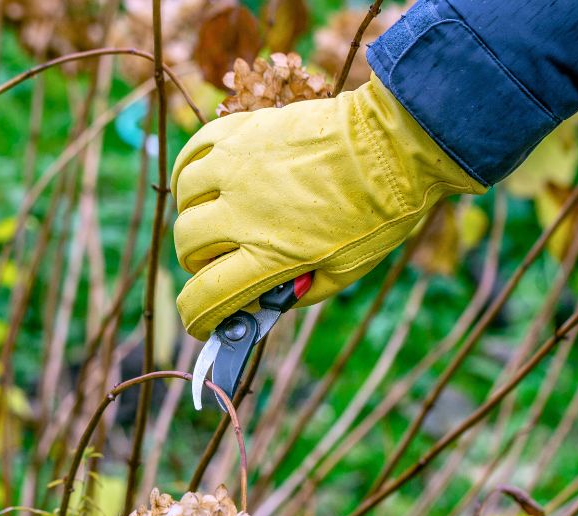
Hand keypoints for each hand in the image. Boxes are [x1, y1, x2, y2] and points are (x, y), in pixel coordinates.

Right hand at [171, 75, 482, 339]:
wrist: (393, 145)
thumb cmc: (377, 213)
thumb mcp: (342, 273)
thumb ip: (297, 292)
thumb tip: (261, 301)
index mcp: (271, 254)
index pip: (207, 296)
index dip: (198, 317)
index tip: (203, 320)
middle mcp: (245, 212)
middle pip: (186, 246)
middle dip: (197, 263)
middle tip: (219, 261)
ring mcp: (238, 168)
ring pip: (184, 199)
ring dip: (194, 216)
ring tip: (217, 217)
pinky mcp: (242, 133)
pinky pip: (192, 154)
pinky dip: (191, 173)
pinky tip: (206, 182)